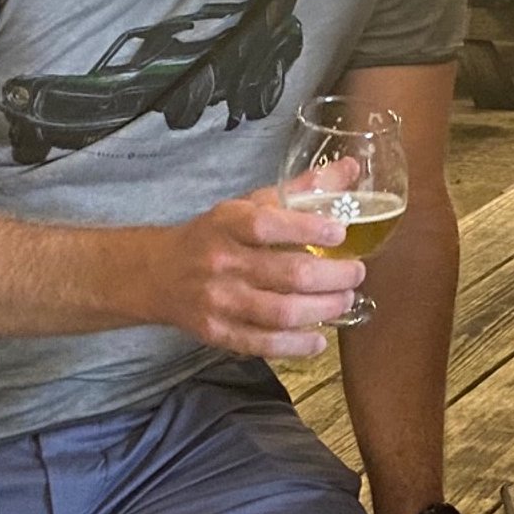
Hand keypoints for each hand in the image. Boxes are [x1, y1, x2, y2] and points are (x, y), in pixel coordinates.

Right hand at [146, 186, 362, 359]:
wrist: (157, 274)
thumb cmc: (214, 235)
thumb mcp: (247, 205)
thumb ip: (299, 191)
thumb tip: (349, 168)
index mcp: (228, 223)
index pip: (269, 224)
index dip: (308, 229)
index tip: (340, 232)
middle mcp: (222, 261)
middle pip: (288, 273)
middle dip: (333, 277)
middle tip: (356, 274)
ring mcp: (219, 301)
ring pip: (281, 312)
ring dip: (323, 310)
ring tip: (345, 301)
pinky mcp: (217, 332)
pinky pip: (262, 344)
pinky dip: (296, 345)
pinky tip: (319, 340)